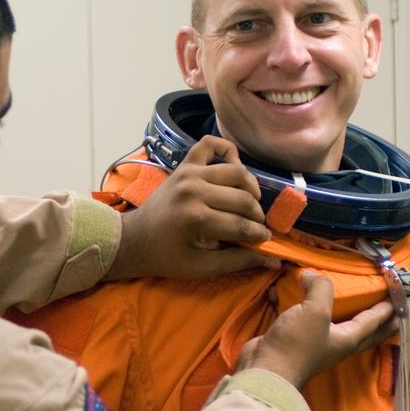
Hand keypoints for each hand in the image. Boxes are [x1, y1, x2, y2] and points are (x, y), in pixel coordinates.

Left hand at [106, 136, 277, 280]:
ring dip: (250, 187)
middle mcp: (194, 190)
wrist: (134, 240)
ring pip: (236, 172)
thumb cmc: (167, 257)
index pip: (242, 225)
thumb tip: (275, 260)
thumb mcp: (202, 267)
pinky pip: (209, 144)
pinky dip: (226, 149)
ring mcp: (189, 173)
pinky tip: (234, 165)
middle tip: (256, 225)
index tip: (265, 240)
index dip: (259, 235)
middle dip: (257, 215)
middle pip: (243, 199)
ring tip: (249, 202)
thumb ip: (239, 261)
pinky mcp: (184, 165)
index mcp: (196, 219)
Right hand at [236, 271, 396, 389]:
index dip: (388, 308)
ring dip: (353, 317)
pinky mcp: (299, 340)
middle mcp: (337, 342)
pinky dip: (320, 311)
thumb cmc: (297, 343)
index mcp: (348, 338)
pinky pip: (316, 322)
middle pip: (365, 331)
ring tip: (359, 305)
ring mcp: (318, 343)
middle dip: (380, 322)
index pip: (374, 320)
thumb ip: (320, 288)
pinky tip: (314, 303)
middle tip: (394, 311)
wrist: (266, 370)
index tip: (401, 296)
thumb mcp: (315, 310)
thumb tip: (311, 275)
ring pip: (341, 326)